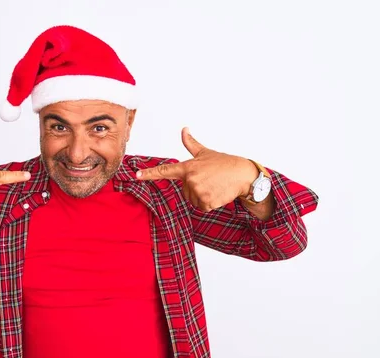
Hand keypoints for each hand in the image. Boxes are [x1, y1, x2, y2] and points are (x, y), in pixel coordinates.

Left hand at [136, 128, 258, 211]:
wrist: (244, 175)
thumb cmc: (224, 163)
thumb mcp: (205, 152)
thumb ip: (191, 144)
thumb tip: (184, 129)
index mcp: (188, 167)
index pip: (165, 170)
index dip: (149, 173)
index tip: (136, 175)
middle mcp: (191, 180)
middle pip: (184, 191)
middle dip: (195, 187)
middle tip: (209, 180)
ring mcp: (198, 192)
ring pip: (193, 200)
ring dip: (202, 195)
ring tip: (214, 186)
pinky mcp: (207, 202)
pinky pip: (202, 207)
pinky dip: (209, 202)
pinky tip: (218, 193)